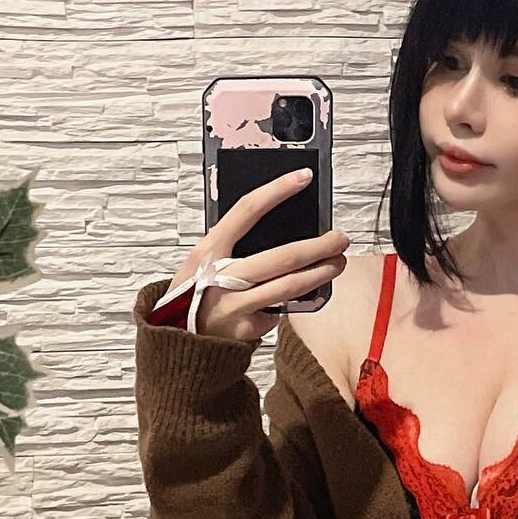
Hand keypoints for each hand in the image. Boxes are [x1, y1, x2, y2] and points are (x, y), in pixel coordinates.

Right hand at [165, 168, 349, 342]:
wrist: (178, 341)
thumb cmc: (193, 295)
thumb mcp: (202, 263)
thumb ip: (231, 247)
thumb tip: (280, 230)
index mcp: (208, 251)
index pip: (247, 210)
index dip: (277, 191)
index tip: (303, 177)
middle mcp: (220, 277)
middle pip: (282, 256)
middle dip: (319, 246)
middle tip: (339, 239)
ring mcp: (234, 305)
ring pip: (290, 285)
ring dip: (321, 273)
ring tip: (337, 263)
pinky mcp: (247, 328)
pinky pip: (278, 311)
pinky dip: (288, 303)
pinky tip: (294, 298)